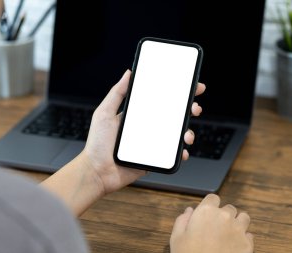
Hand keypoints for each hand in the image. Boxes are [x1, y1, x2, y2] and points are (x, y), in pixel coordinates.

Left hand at [82, 69, 205, 195]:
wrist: (97, 171)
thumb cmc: (97, 143)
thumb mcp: (104, 113)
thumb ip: (117, 93)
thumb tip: (128, 73)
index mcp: (138, 114)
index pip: (161, 100)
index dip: (177, 93)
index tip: (191, 87)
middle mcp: (148, 127)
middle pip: (174, 116)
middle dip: (189, 110)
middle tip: (194, 108)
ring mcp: (153, 143)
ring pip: (177, 135)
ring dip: (188, 132)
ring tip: (186, 134)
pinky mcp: (154, 158)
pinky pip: (172, 155)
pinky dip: (181, 153)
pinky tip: (182, 151)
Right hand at [170, 194, 253, 252]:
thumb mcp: (177, 237)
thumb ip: (182, 220)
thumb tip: (189, 211)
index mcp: (206, 212)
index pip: (213, 197)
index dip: (210, 205)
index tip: (207, 214)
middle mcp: (224, 216)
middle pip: (229, 208)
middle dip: (223, 215)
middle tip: (216, 228)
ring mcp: (238, 230)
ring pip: (243, 218)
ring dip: (237, 222)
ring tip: (229, 233)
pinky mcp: (247, 244)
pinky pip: (249, 235)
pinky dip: (243, 238)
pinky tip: (234, 245)